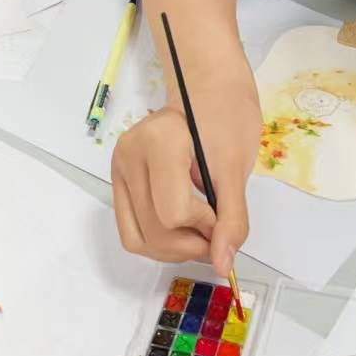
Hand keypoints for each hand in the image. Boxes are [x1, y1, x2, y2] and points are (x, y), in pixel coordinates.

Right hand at [110, 63, 259, 276]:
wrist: (209, 91)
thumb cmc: (226, 118)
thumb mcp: (236, 168)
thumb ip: (231, 218)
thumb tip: (223, 264)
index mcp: (158, 141)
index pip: (174, 213)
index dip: (205, 226)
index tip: (223, 213)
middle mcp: (129, 154)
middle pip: (154, 232)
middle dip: (191, 245)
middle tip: (216, 234)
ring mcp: (118, 167)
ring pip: (138, 239)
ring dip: (173, 249)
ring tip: (200, 232)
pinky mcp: (118, 180)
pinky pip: (131, 231)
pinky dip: (158, 241)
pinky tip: (181, 229)